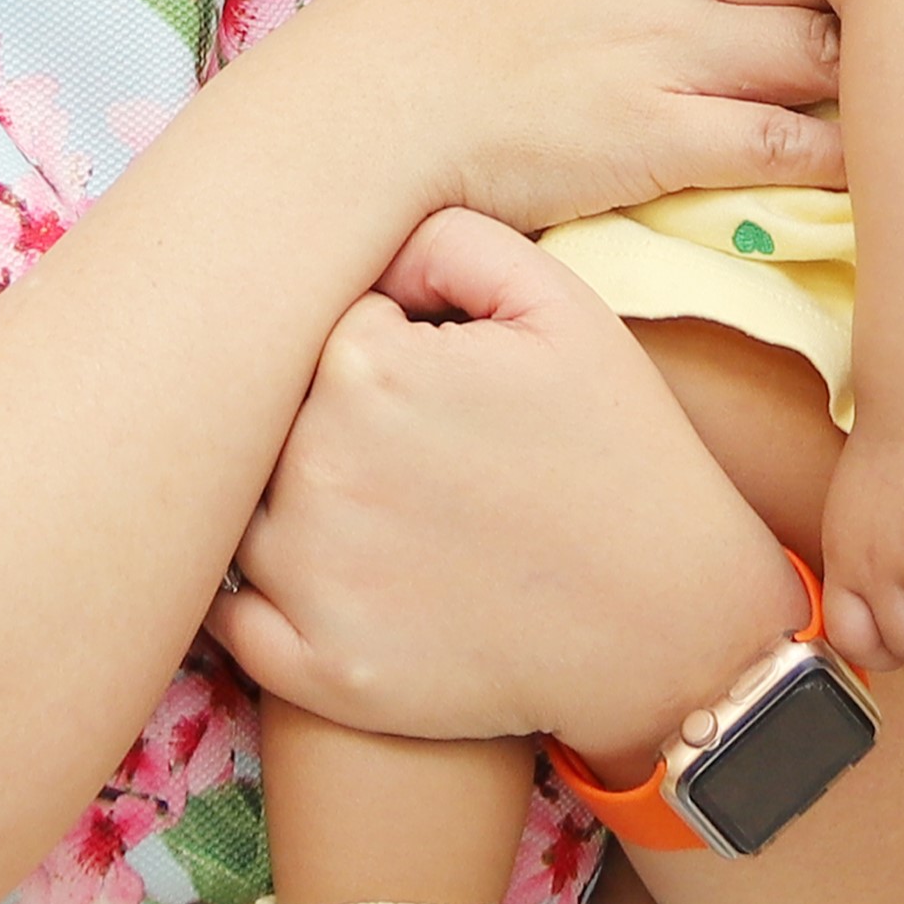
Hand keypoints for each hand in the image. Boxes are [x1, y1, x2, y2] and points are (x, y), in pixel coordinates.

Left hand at [210, 209, 791, 764]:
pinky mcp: (314, 665)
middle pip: (271, 412)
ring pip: (243, 504)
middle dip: (326, 419)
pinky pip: (231, 618)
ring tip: (384, 512)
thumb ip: (451, 240)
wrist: (672, 627)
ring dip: (284, 500)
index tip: (433, 380)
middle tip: (414, 451)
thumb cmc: (622, 455)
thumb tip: (368, 239)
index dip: (377, 346)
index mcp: (363, 369)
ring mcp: (306, 577)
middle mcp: (315, 469)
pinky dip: (257, 597)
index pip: (320, 327)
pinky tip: (318, 576)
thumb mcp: (564, 308)